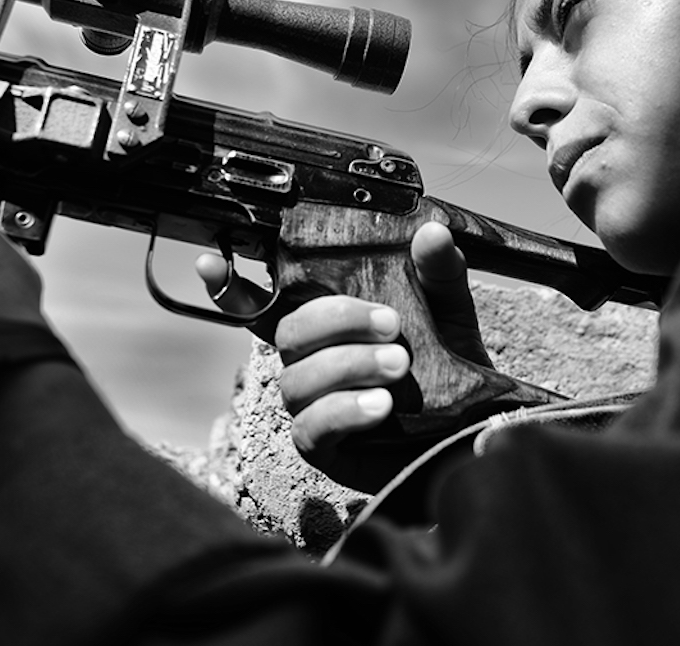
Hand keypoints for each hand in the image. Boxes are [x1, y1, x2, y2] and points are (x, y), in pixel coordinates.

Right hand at [198, 221, 489, 491]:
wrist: (469, 431)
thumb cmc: (447, 365)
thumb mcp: (448, 311)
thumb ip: (438, 273)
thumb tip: (431, 234)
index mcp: (326, 322)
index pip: (266, 302)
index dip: (231, 286)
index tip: (209, 262)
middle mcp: (308, 359)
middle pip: (288, 331)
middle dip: (337, 320)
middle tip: (391, 324)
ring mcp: (310, 403)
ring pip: (297, 378)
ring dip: (348, 365)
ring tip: (397, 364)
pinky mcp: (322, 445)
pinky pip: (312, 426)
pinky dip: (346, 410)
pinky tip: (380, 405)